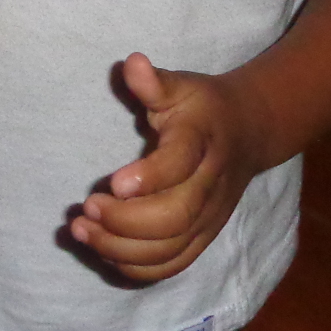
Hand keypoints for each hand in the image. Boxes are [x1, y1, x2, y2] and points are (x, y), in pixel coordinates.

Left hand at [70, 53, 272, 282]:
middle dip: (125, 220)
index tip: (112, 182)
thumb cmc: (202, 108)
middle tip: (87, 206)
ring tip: (81, 230)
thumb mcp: (182, 86)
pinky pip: (170, 266)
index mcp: (202, 142)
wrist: (249, 133)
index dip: (149, 177)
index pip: (181, 164)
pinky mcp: (201, 238)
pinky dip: (134, 267)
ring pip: (169, 250)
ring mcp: (207, 218)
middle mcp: (209, 186)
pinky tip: (102, 250)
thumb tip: (132, 63)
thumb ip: (154, 83)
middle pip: (174, 218)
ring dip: (119, 248)